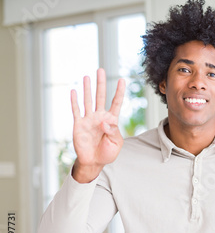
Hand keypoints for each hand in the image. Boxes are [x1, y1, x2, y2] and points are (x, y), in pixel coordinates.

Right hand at [71, 68, 125, 182]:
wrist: (94, 162)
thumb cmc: (107, 152)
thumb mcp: (116, 143)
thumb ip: (113, 131)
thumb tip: (104, 122)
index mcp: (112, 120)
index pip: (116, 103)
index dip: (119, 91)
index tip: (122, 80)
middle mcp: (100, 117)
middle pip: (101, 96)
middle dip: (101, 84)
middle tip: (100, 70)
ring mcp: (89, 119)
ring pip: (88, 100)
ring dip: (87, 89)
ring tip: (87, 76)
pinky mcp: (79, 124)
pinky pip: (76, 111)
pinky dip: (75, 101)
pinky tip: (74, 91)